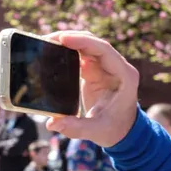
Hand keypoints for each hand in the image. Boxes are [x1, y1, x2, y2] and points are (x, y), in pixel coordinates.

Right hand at [41, 31, 139, 147]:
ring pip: (87, 46)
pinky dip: (67, 52)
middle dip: (71, 38)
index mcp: (125, 76)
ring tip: (45, 43)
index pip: (104, 50)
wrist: (123, 132)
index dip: (83, 41)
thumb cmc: (115, 130)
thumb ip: (76, 128)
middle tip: (47, 39)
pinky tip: (51, 53)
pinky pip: (81, 55)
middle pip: (94, 43)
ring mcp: (106, 67)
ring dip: (68, 42)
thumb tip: (52, 123)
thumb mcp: (97, 131)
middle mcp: (117, 67)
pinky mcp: (96, 71)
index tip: (63, 39)